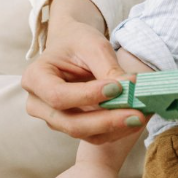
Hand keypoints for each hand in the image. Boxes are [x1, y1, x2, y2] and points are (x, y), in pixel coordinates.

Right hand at [22, 15, 144, 144]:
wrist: (73, 45)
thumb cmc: (78, 41)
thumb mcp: (92, 45)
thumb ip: (108, 68)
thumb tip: (131, 89)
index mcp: (35, 78)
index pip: (58, 96)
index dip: (87, 96)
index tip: (117, 88)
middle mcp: (38, 104)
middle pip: (71, 123)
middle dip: (106, 121)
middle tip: (137, 114)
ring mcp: (54, 120)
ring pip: (85, 134)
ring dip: (116, 128)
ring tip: (143, 115)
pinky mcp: (73, 126)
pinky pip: (95, 136)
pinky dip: (118, 130)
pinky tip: (137, 119)